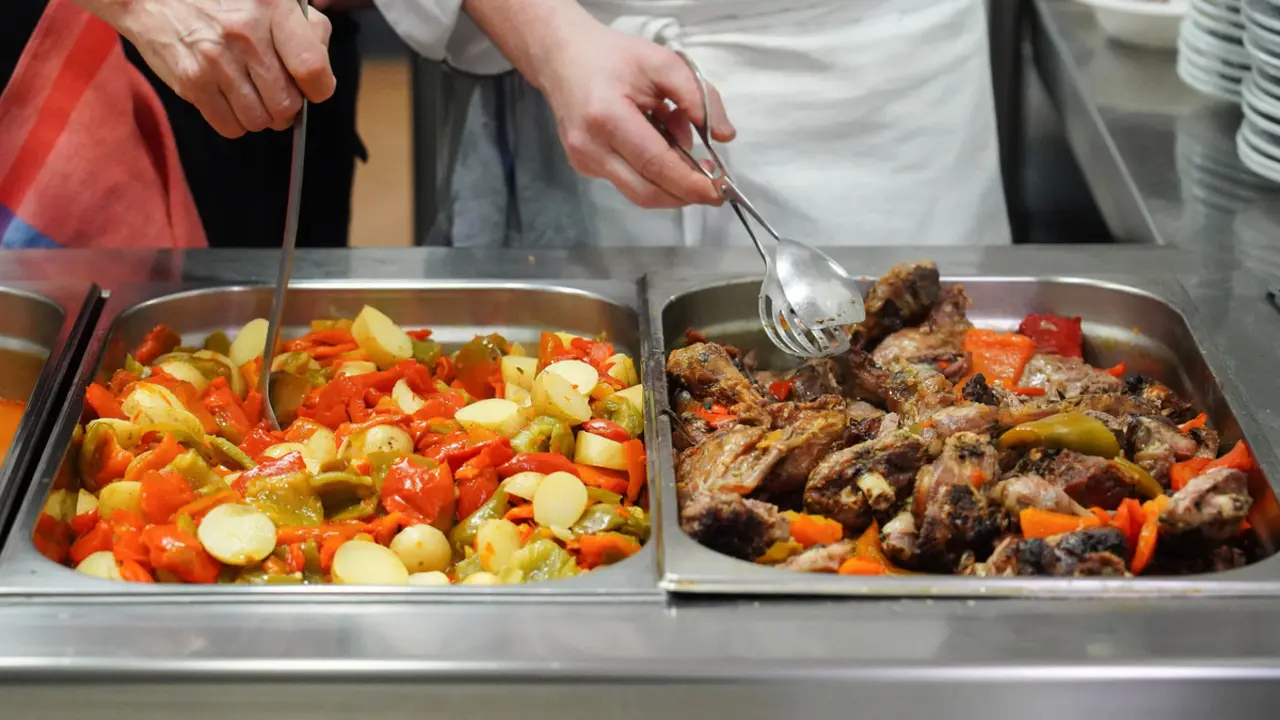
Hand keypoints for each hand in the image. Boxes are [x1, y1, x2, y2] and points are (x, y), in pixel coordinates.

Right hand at [84, 0, 336, 137]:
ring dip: (260, 116)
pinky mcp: (192, 81)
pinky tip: (228, 100)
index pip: (312, 68)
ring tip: (249, 94)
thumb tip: (321, 73)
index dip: (318, 88)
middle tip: (274, 92)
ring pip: (260, 120)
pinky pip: (230, 127)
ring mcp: (217, 60)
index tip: (310, 87)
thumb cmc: (221, 0)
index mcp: (272, 8)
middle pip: (287, 104)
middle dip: (286, 107)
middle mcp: (246, 34)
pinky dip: (235, 122)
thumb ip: (306, 30)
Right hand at [534, 15, 735, 208]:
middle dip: (684, 194)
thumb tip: (724, 136)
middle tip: (713, 186)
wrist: (563, 57)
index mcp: (608, 117)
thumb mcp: (663, 62)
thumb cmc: (614, 57)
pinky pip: (627, 180)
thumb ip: (698, 96)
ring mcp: (584, 161)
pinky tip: (655, 140)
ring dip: (669, 179)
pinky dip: (651, 170)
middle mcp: (591, 147)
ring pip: (637, 191)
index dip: (690, 184)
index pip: (656, 164)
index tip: (719, 191)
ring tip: (679, 141)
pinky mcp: (584, 166)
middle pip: (646, 192)